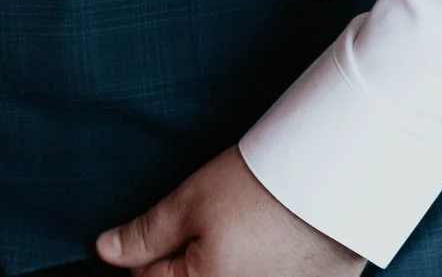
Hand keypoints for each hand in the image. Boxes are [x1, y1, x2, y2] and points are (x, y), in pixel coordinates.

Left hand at [97, 148, 365, 276]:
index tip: (179, 217)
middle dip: (195, 256)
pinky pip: (272, 276)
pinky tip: (279, 238)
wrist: (337, 175)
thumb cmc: (259, 187)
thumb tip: (104, 251)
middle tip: (221, 219)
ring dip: (234, 261)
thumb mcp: (190, 202)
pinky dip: (269, 263)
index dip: (154, 244)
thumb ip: (145, 235)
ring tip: (253, 226)